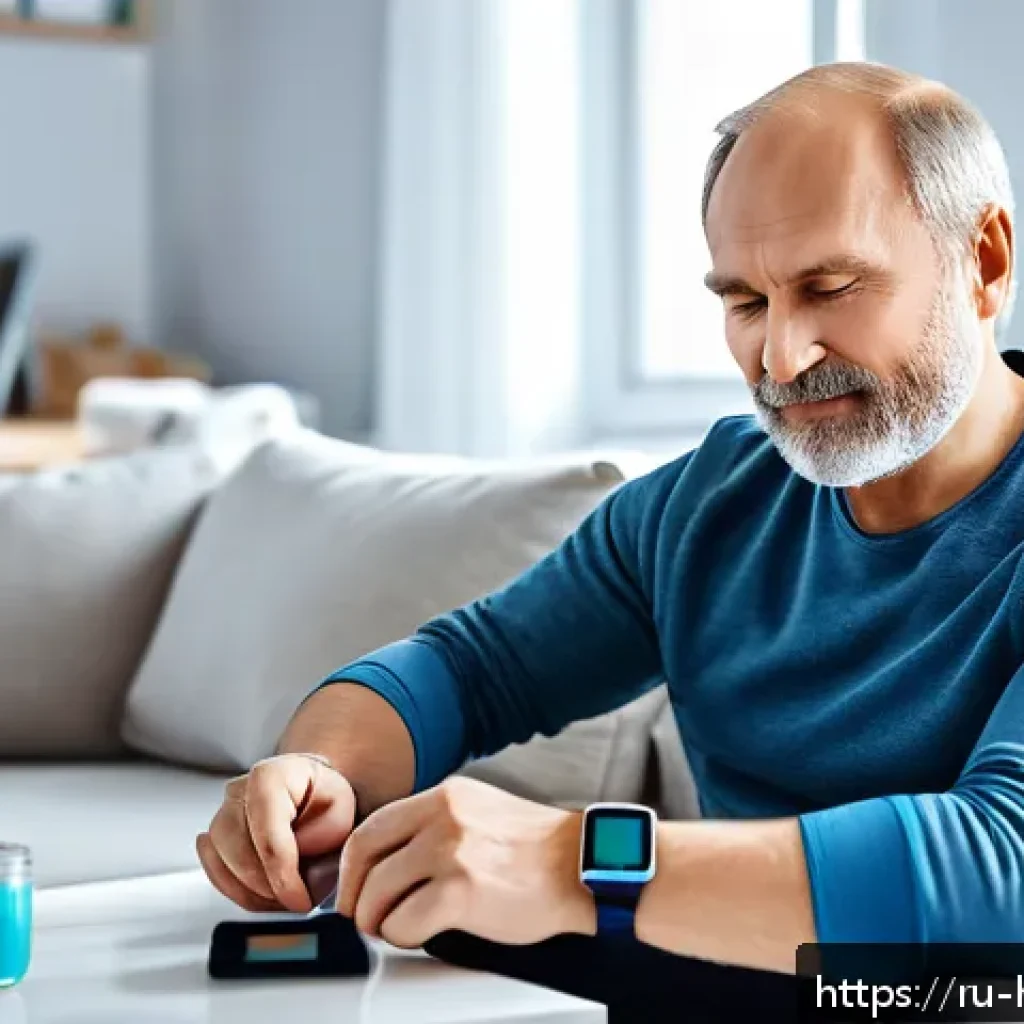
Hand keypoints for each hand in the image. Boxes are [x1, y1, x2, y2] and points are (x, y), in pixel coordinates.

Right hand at [196, 753, 356, 912]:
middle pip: (240, 855)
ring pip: (225, 870)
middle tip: (300, 901)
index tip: (301, 901)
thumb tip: (297, 867)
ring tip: (288, 895)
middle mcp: (237, 792)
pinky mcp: (212, 841)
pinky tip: (268, 892)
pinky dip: (242, 895)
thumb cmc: (324, 799)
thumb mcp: (341, 808)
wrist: (310, 794)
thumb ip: (324, 834)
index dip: (283, 876)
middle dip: (271, 888)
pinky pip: (217, 878)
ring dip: (257, 894)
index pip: (268, 835)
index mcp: (269, 776)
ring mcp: (220, 815)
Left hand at [336, 775, 596, 948]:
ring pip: (378, 892)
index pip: (373, 825)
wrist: (582, 866)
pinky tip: (419, 934)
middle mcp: (443, 816)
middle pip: (365, 856)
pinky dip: (402, 936)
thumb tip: (391, 858)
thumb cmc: (538, 850)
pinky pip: (404, 922)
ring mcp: (451, 851)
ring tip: (392, 928)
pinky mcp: (462, 891)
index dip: (353, 863)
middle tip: (361, 915)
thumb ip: (437, 824)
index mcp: (446, 796)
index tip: (354, 885)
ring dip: (377, 920)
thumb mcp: (481, 812)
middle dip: (355, 894)